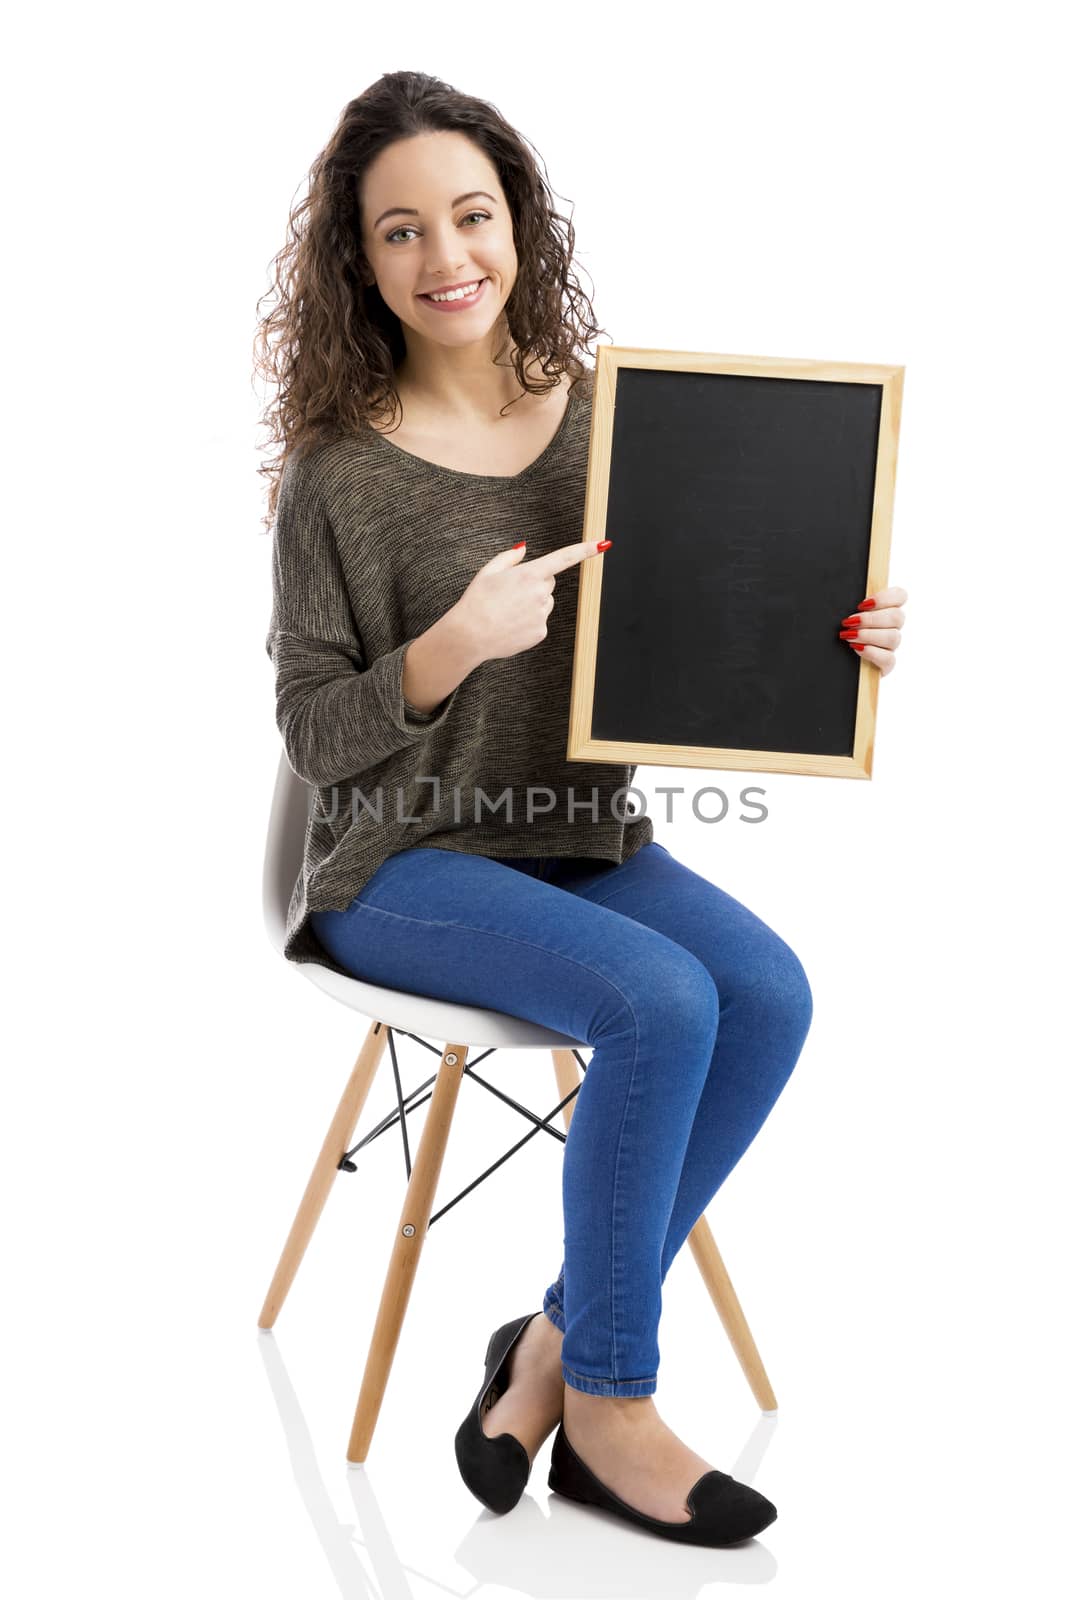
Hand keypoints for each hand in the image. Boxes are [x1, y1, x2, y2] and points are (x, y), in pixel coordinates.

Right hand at [450, 537, 611, 664]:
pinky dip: (528, 622)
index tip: (603, 544)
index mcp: (529, 574)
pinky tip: (510, 624)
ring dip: (532, 604)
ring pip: (545, 603)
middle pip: (548, 582)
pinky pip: (540, 621)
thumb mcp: (488, 572)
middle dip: (535, 584)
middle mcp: (540, 593)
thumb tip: (524, 548)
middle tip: (510, 593)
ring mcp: (542, 614)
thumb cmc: (476, 601)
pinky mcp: (540, 632)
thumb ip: (510, 557)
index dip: (585, 550)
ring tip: (507, 611)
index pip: (563, 558)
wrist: (469, 635)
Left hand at [838, 586, 907, 676]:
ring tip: (848, 636)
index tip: (862, 604)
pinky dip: (872, 652)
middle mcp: (891, 627)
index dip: (885, 597)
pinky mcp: (886, 665)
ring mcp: (890, 647)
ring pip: (893, 637)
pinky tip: (857, 648)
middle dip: (871, 619)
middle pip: (897, 616)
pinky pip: (889, 658)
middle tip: (850, 622)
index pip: (900, 596)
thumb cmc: (838, 633)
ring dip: (869, 635)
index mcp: (884, 610)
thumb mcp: (842, 614)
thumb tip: (849, 593)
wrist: (830, 663)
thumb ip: (850, 602)